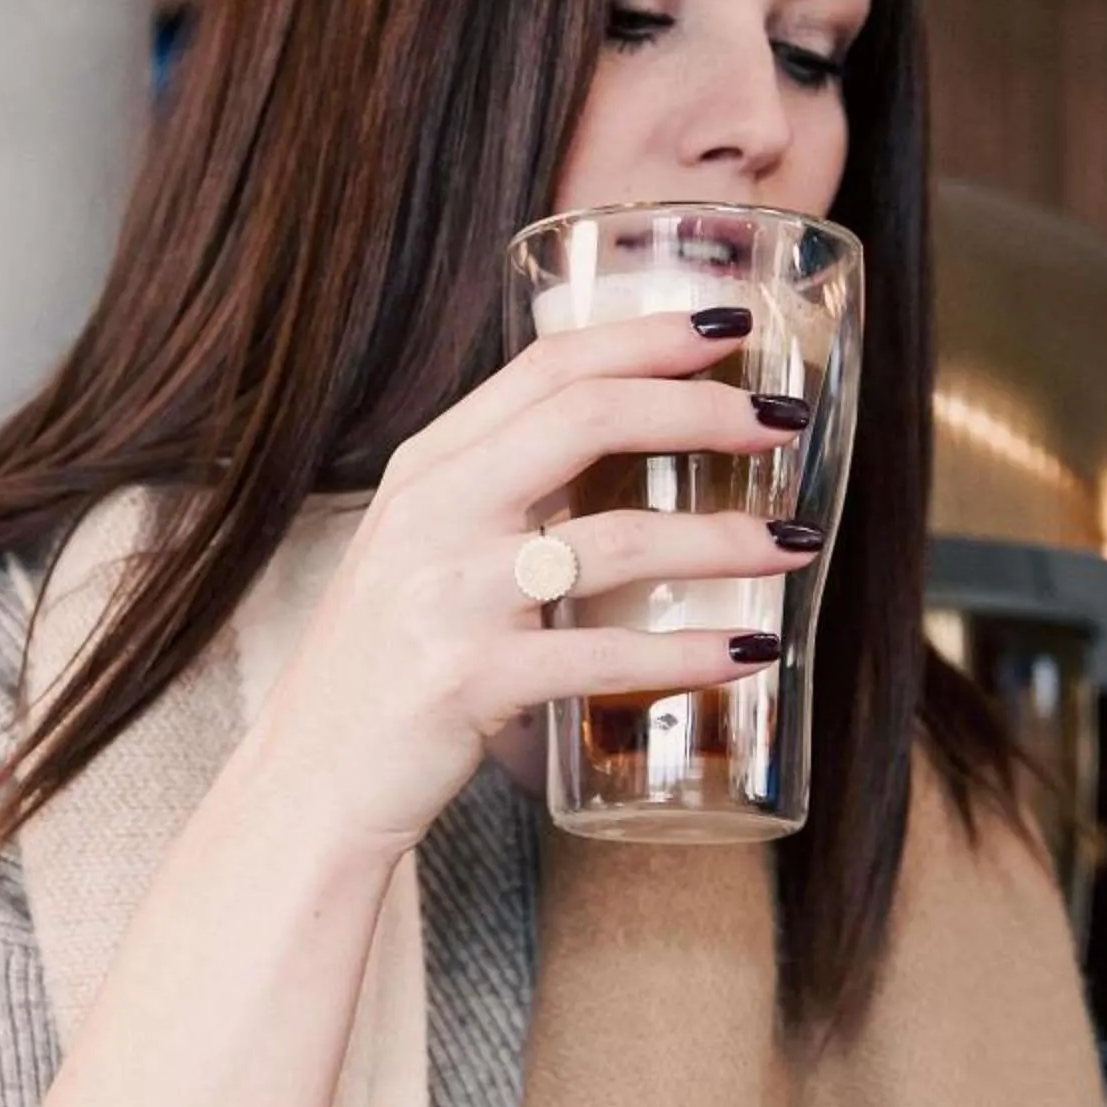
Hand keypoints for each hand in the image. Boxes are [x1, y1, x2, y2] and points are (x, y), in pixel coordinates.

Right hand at [236, 307, 819, 866]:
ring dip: (721, 539)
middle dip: (700, 408)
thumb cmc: (388, 665)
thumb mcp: (428, 550)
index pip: (547, 365)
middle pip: (584, 417)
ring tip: (796, 545)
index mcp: (429, 466)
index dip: (646, 334)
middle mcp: (433, 513)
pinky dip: (687, 653)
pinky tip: (747, 652)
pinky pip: (601, 659)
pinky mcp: (466, 681)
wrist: (311, 781)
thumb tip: (632, 445)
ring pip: (612, 540)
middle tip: (785, 420)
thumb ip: (505, 495)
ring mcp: (446, 596)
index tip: (730, 325)